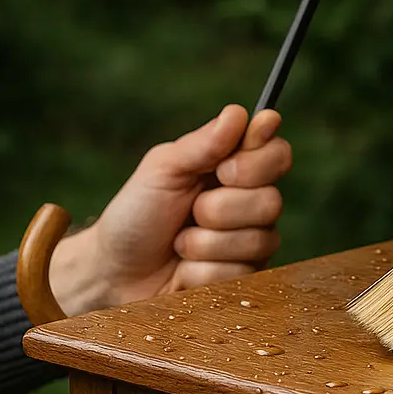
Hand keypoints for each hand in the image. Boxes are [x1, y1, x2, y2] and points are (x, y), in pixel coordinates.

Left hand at [48, 105, 291, 314]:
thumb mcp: (162, 169)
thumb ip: (202, 143)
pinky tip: (183, 269)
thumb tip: (239, 114)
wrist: (113, 271)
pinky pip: (237, 274)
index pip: (279, 154)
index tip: (223, 169)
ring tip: (180, 243)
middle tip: (190, 210)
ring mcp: (250, 243)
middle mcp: (251, 203)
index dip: (258, 162)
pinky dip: (199, 271)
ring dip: (204, 243)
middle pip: (272, 202)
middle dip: (219, 209)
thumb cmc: (136, 213)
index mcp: (236, 168)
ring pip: (256, 241)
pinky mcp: (242, 279)